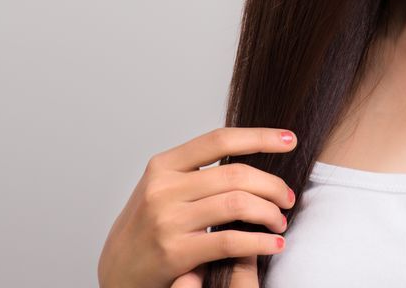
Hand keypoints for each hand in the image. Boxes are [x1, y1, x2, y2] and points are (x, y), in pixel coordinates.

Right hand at [97, 127, 297, 287]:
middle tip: (288, 197)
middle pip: (236, 174)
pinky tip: (273, 244)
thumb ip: (198, 171)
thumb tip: (250, 155)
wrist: (116, 269)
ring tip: (279, 222)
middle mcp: (164, 188)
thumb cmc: (148, 225)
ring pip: (237, 205)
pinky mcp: (176, 252)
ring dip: (269, 213)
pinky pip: (230, 241)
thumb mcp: (163, 187)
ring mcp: (168, 220)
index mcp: (164, 165)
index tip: (289, 139)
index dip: (259, 137)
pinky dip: (259, 242)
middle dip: (272, 185)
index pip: (220, 139)